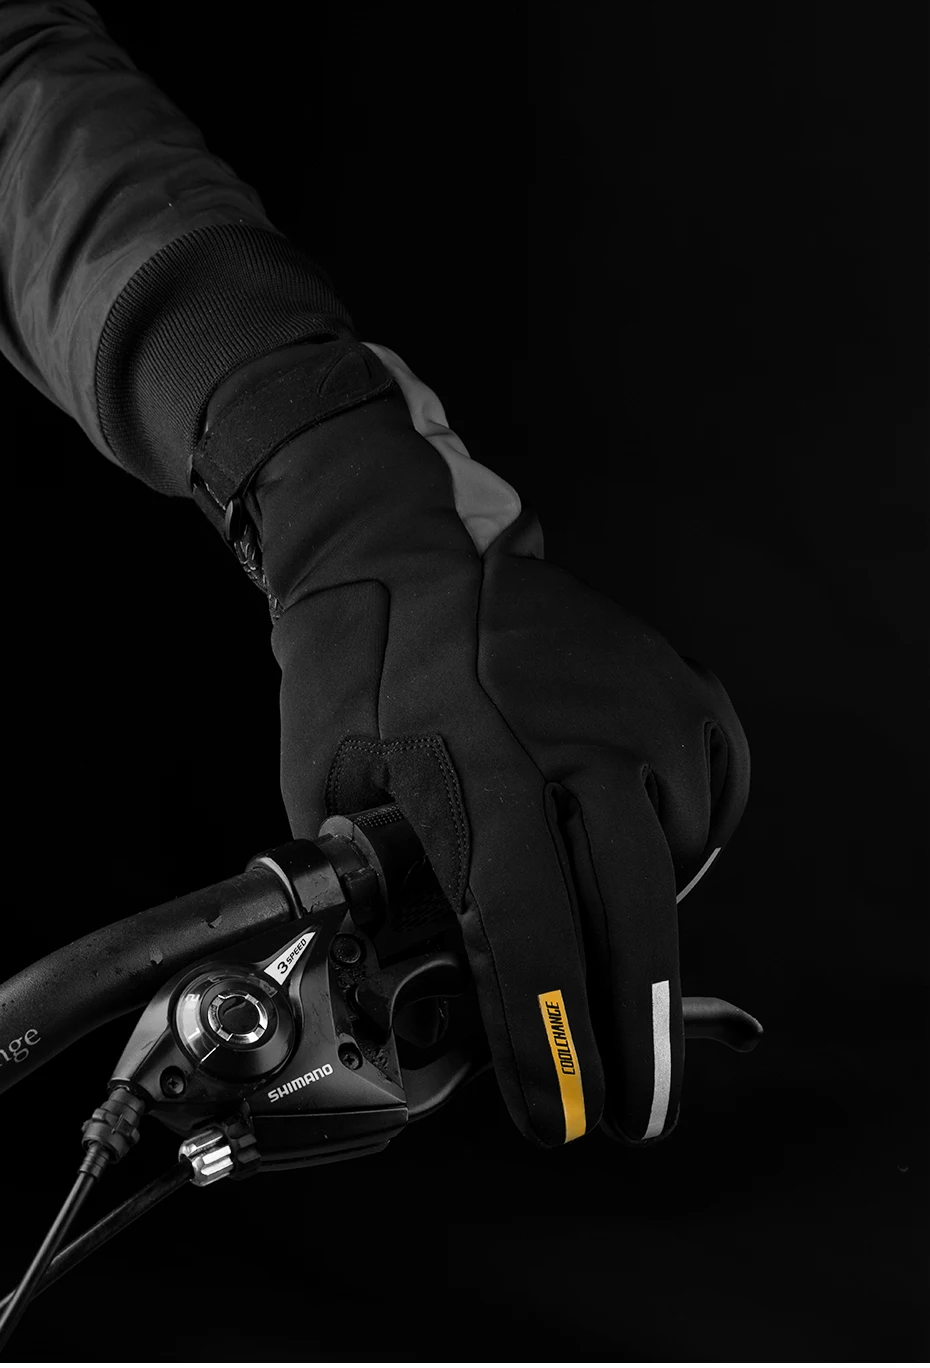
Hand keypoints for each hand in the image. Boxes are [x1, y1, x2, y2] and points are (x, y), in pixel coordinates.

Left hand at [252, 383, 749, 1149]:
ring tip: (588, 913)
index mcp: (481, 769)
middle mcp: (580, 739)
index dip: (547, 1039)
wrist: (399, 553)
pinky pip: (715, 798)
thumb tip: (427, 987)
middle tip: (632, 1105)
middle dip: (636, 1030)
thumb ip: (378, 895)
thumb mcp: (329, 789)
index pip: (532, 932)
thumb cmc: (358, 672)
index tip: (560, 1114)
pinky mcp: (681, 683)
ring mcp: (644, 705)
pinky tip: (634, 839)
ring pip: (677, 863)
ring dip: (643, 915)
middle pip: (638, 917)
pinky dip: (685, 838)